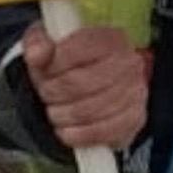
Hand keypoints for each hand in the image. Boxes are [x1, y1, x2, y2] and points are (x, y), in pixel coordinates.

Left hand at [19, 20, 151, 150]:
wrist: (92, 84)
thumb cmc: (68, 63)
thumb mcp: (48, 45)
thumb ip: (38, 43)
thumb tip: (37, 54)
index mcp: (109, 38)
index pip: (77, 51)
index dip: (52, 66)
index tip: (44, 73)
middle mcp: (128, 62)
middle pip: (79, 84)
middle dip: (53, 93)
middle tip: (46, 94)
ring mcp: (135, 92)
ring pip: (87, 112)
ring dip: (61, 115)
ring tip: (55, 111)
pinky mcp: (134, 119)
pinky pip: (100, 133)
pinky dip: (76, 135)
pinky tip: (67, 129)